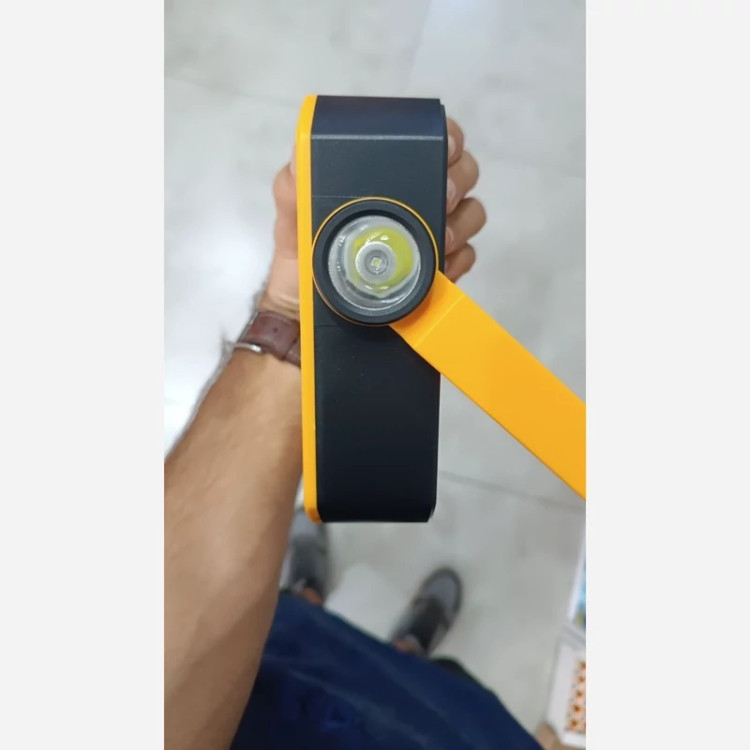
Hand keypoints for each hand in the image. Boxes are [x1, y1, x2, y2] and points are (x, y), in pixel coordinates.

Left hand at [263, 118, 485, 318]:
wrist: (312, 325)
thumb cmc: (301, 268)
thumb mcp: (292, 226)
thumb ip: (293, 190)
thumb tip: (299, 158)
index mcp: (384, 182)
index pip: (428, 143)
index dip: (445, 139)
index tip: (444, 148)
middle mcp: (414, 203)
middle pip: (461, 173)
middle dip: (456, 183)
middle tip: (440, 201)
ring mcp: (432, 237)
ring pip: (471, 214)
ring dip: (460, 224)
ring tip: (439, 242)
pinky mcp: (441, 272)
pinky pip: (467, 257)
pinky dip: (458, 262)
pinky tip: (439, 270)